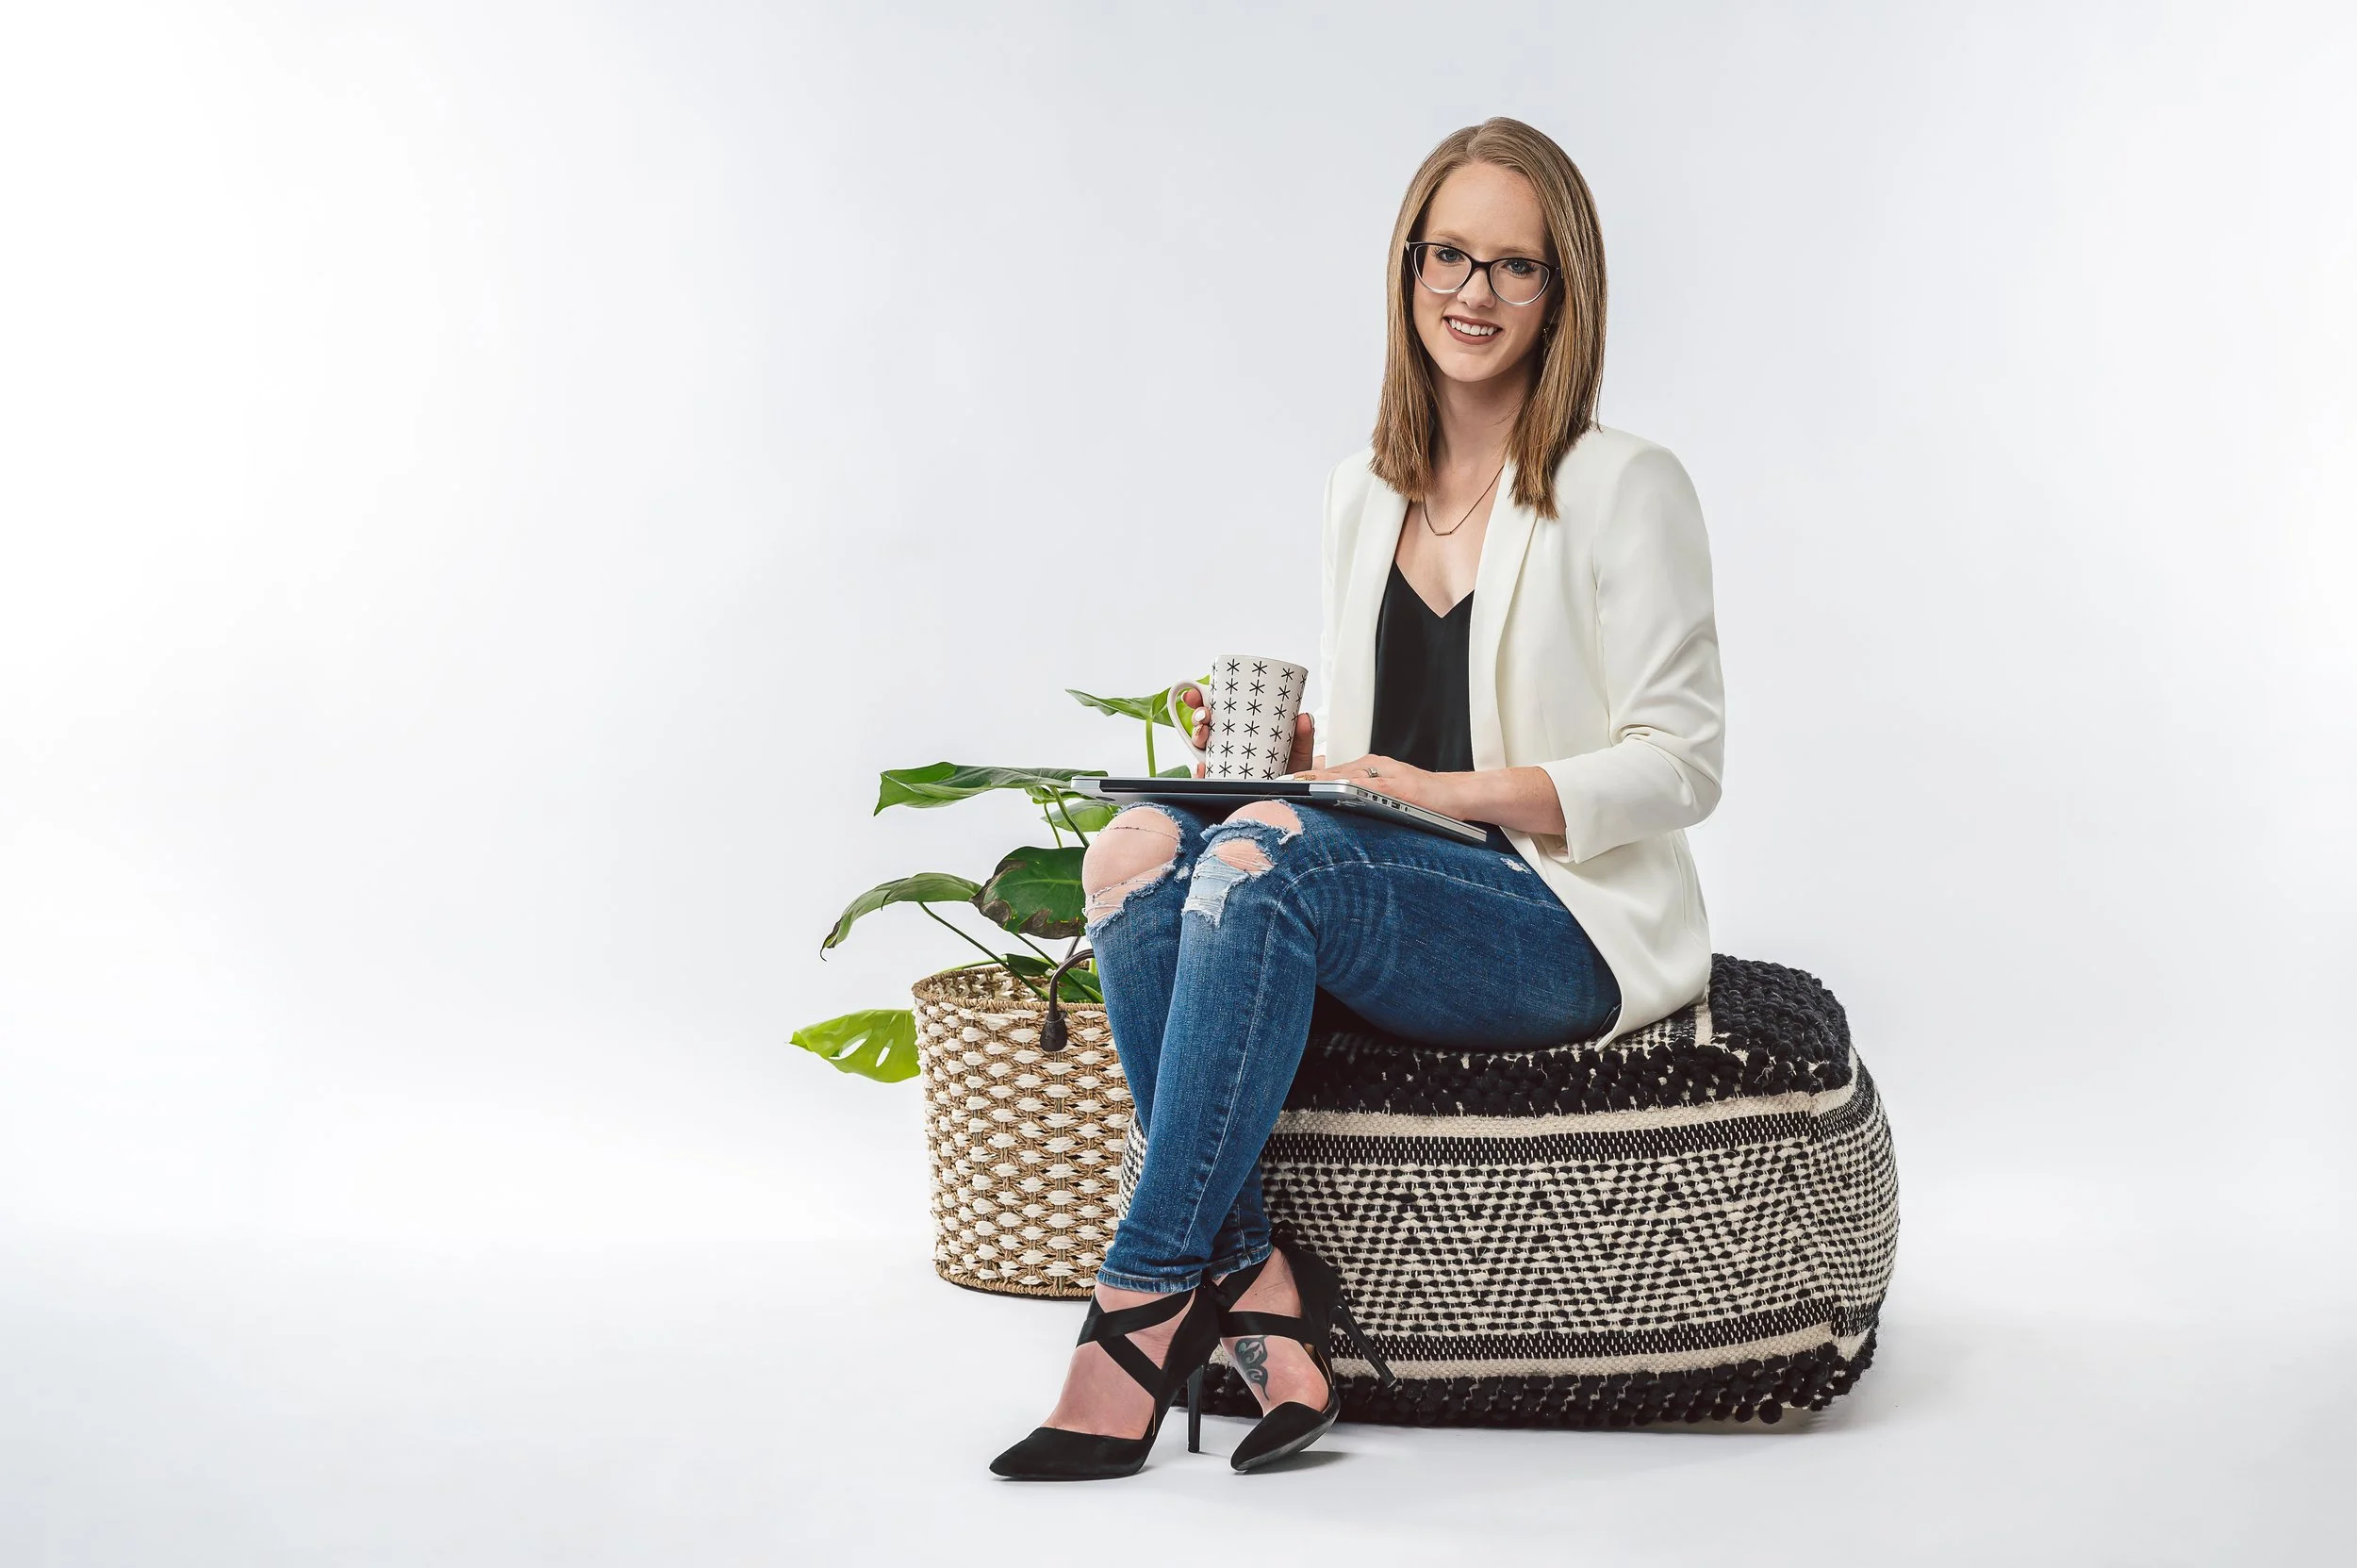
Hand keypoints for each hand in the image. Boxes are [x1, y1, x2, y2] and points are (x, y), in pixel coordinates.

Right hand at [1181, 689, 1315, 778]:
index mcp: (1240, 728)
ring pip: (1200, 746)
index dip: (1201, 698)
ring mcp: (1221, 762)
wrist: (1294, 795)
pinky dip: (1199, 771)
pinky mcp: (1221, 782)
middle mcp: (1226, 743)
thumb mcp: (1298, 748)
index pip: (1217, 709)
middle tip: (1203, 713)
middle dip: (1196, 713)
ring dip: (1197, 735)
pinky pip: (1205, 776)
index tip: (1195, 693)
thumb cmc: (1291, 768)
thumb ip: (1302, 734)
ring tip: (1204, 732)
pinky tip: (1202, 766)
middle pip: (1203, 724)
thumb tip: (1304, 718)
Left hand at [1290, 753, 1451, 813]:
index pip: (1331, 771)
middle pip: (1333, 770)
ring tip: (1295, 785)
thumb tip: (1333, 798)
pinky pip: (1370, 786)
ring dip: (1320, 780)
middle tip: (1279, 783)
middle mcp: (1375, 766)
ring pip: (1346, 775)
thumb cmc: (1425, 798)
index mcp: (1370, 768)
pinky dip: (1349, 787)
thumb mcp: (1387, 792)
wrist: (1459, 795)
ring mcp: (1387, 774)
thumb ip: (1362, 792)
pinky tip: (1334, 791)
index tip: (1283, 782)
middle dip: (1306, 777)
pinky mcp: (1399, 787)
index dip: (1306, 776)